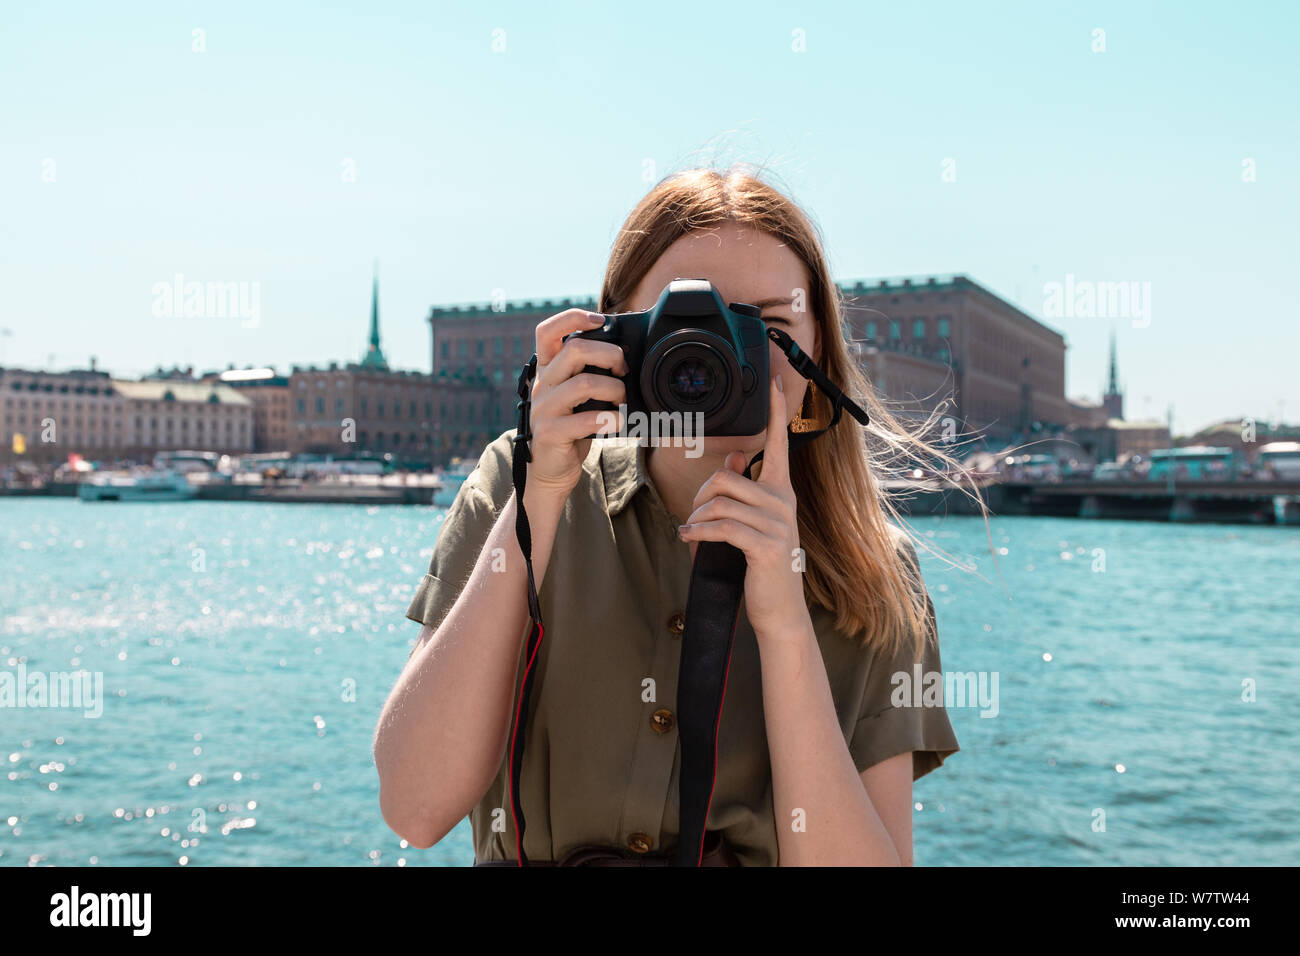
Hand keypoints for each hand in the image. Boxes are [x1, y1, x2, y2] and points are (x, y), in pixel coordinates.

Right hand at [524, 309, 628, 499]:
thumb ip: (590, 373)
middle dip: (609, 354)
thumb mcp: (578, 396)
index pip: (547, 331)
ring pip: (583, 384)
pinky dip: (608, 419)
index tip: (600, 319)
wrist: (552, 470)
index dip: (572, 317)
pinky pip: (585, 419)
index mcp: (547, 370)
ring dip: (613, 389)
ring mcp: (543, 408)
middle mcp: (541, 384)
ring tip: (621, 399)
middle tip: (623, 370)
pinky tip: (616, 422)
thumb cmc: (572, 429)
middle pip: (573, 350)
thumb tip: (625, 354)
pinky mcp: (549, 433)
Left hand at [677, 374, 809, 639]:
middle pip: (724, 479)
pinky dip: (698, 533)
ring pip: (719, 503)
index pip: (778, 444)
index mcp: (781, 491)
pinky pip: (721, 527)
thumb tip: (730, 462)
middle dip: (699, 497)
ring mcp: (777, 523)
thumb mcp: (754, 524)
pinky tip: (689, 540)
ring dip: (697, 519)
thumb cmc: (762, 565)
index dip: (775, 413)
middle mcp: (783, 501)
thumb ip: (743, 493)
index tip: (772, 382)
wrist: (779, 609)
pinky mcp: (766, 545)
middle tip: (694, 517)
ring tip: (693, 533)